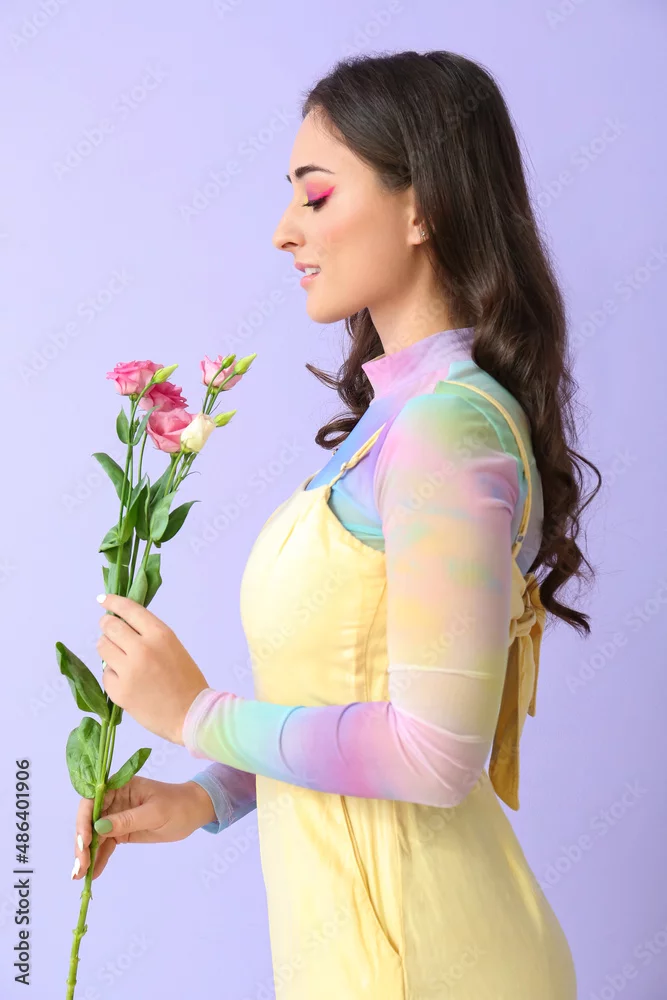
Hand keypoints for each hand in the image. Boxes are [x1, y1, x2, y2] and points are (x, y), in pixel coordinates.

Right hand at [72, 776, 216, 880]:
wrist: (193, 812)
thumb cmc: (178, 805)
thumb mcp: (154, 813)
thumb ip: (127, 820)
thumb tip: (98, 827)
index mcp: (120, 785)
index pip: (92, 800)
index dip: (84, 821)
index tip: (84, 842)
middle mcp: (113, 799)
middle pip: (89, 820)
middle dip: (82, 844)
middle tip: (80, 867)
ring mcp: (116, 816)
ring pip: (95, 836)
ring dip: (87, 855)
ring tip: (80, 876)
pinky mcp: (121, 831)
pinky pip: (105, 845)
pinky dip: (98, 858)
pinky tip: (93, 873)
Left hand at [96, 592, 208, 744]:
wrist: (192, 715)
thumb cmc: (186, 680)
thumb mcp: (172, 646)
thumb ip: (149, 634)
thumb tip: (121, 623)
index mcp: (160, 634)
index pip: (129, 609)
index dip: (112, 602)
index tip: (103, 600)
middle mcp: (142, 648)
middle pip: (109, 626)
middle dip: (106, 626)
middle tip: (109, 631)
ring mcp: (128, 670)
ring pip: (102, 647)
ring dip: (107, 649)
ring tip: (121, 659)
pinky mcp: (119, 691)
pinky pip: (105, 673)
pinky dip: (113, 674)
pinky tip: (127, 681)